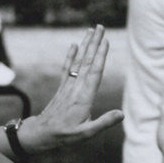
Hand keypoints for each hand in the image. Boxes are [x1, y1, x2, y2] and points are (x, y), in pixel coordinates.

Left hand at [16, 25, 123, 152]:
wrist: (41, 133)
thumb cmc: (64, 135)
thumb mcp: (86, 134)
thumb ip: (103, 123)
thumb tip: (121, 114)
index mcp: (84, 97)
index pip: (94, 72)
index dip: (100, 56)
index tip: (105, 41)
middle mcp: (76, 88)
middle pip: (87, 62)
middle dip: (94, 43)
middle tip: (100, 27)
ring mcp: (68, 86)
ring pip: (78, 62)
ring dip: (85, 45)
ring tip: (91, 30)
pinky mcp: (62, 88)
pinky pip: (67, 68)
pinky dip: (71, 56)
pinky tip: (74, 45)